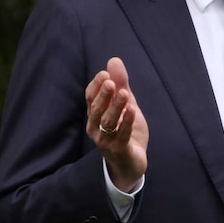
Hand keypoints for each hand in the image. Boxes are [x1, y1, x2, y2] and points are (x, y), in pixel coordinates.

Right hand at [85, 57, 148, 191]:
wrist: (132, 162)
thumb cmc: (125, 131)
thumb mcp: (126, 104)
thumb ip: (121, 83)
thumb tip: (113, 60)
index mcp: (95, 115)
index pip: (90, 98)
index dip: (96, 86)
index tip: (105, 73)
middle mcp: (96, 127)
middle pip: (96, 109)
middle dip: (103, 95)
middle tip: (111, 82)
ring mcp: (106, 141)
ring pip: (108, 122)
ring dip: (115, 107)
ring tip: (124, 94)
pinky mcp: (119, 150)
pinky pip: (121, 136)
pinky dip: (126, 123)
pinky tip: (133, 111)